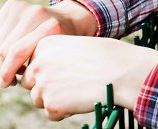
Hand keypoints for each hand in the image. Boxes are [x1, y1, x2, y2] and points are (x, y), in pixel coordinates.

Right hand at [0, 0, 96, 87]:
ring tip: (16, 64)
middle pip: (4, 48)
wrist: (68, 18)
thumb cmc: (62, 43)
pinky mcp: (12, 5)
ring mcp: (23, 7)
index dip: (8, 71)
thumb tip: (13, 80)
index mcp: (52, 26)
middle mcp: (37, 13)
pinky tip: (13, 50)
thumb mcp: (59, 56)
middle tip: (10, 79)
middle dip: (4, 67)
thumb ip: (42, 65)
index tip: (7, 84)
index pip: (18, 52)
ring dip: (1, 58)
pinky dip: (0, 46)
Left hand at [20, 35, 157, 120]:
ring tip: (80, 91)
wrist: (125, 72)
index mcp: (46, 44)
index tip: (67, 71)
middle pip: (31, 82)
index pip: (34, 63)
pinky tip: (82, 99)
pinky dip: (65, 111)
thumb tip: (51, 70)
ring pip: (39, 99)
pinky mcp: (51, 104)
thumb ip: (60, 54)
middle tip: (73, 84)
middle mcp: (39, 63)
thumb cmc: (110, 56)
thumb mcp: (80, 44)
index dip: (50, 70)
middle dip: (47, 86)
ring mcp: (44, 84)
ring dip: (55, 99)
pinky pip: (51, 113)